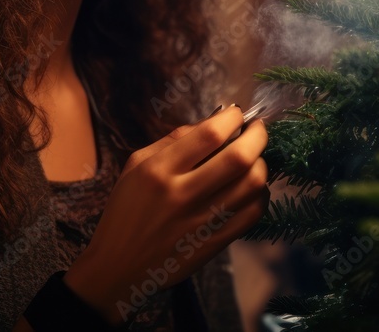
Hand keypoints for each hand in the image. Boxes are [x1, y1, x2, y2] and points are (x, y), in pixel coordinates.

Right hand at [62, 106, 268, 324]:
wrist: (118, 266)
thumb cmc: (127, 209)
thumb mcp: (137, 164)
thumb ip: (172, 139)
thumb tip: (212, 121)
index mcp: (159, 171)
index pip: (209, 135)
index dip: (232, 118)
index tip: (237, 113)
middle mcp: (182, 194)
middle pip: (239, 158)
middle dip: (258, 135)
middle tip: (257, 128)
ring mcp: (201, 222)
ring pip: (252, 185)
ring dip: (261, 164)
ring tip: (255, 158)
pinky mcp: (214, 244)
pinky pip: (252, 214)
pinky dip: (261, 195)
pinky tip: (253, 188)